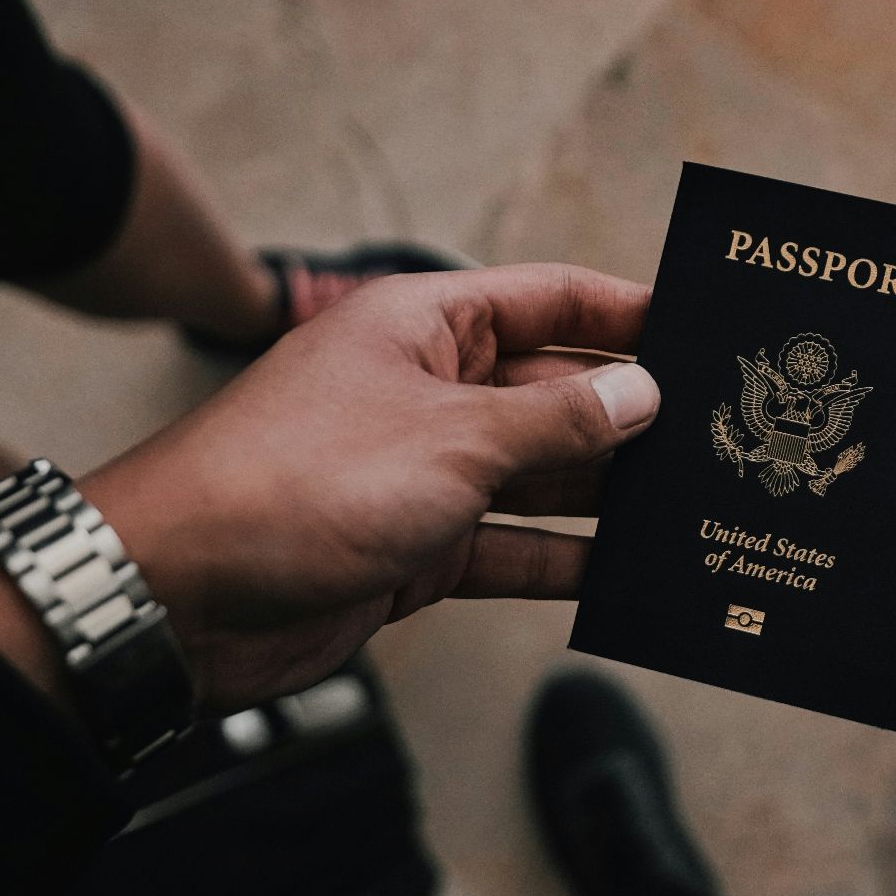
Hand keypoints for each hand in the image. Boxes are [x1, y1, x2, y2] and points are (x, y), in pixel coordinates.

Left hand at [78, 263, 658, 710]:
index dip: (627, 312)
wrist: (177, 595)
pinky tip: (621, 572)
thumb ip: (557, 418)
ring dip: (605, 494)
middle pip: (554, 390)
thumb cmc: (294, 484)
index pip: (551, 300)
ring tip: (689, 507)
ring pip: (538, 474)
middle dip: (629, 414)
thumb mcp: (451, 439)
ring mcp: (421, 471)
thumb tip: (641, 392)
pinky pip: (509, 546)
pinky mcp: (413, 547)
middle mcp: (428, 391)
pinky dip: (560, 560)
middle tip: (718, 435)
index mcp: (428, 327)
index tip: (703, 330)